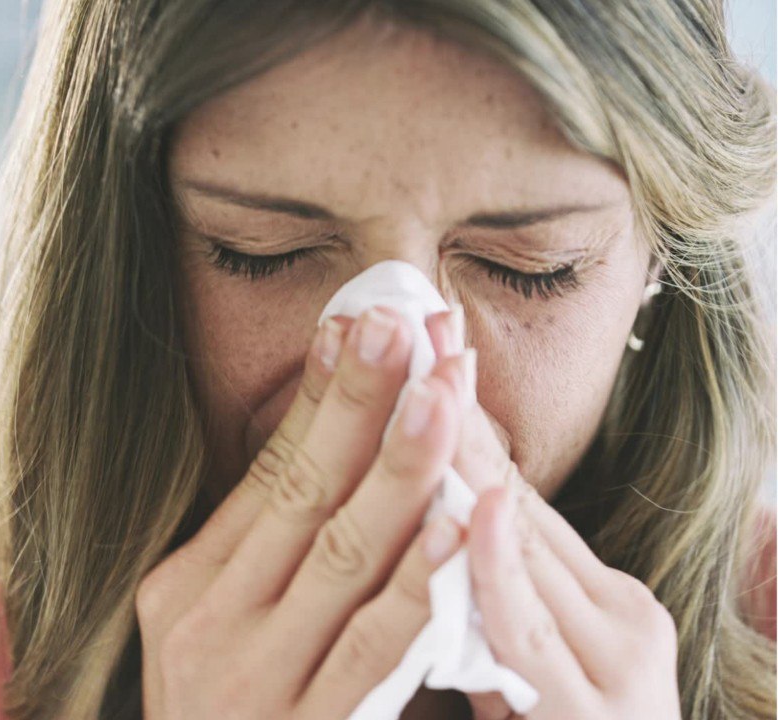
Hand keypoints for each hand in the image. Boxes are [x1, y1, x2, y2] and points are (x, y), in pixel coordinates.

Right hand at [136, 306, 474, 718]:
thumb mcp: (219, 629)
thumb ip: (265, 552)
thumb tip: (329, 440)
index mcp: (185, 587)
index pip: (264, 473)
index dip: (320, 396)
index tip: (363, 320)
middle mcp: (210, 624)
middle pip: (301, 495)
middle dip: (362, 404)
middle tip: (408, 324)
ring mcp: (257, 684)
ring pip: (343, 558)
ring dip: (402, 468)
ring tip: (447, 393)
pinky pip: (379, 649)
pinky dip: (424, 581)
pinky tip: (465, 523)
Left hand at [423, 311, 681, 719]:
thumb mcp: (525, 662)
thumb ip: (497, 596)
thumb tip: (438, 513)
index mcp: (596, 602)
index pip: (511, 492)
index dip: (460, 418)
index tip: (424, 337)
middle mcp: (618, 622)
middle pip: (519, 502)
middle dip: (461, 413)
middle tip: (422, 321)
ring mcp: (615, 669)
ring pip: (529, 553)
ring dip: (476, 462)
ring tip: (438, 381)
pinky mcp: (593, 717)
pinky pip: (533, 637)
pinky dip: (503, 570)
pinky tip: (478, 510)